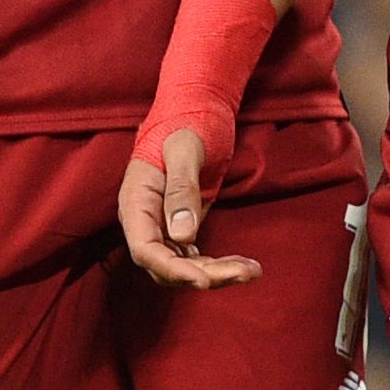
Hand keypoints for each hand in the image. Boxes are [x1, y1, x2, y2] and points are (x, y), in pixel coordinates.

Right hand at [119, 130, 261, 289]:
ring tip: (252, 271)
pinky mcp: (183, 227)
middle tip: (245, 273)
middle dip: (204, 275)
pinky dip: (218, 265)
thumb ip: (181, 190)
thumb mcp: (186, 149)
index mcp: (136, 201)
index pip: (145, 249)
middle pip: (166, 266)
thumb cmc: (188, 122)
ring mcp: (164, 226)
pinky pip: (195, 258)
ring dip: (216, 274)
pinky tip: (243, 265)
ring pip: (183, 267)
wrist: (197, 109)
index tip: (203, 280)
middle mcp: (146, 220)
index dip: (172, 269)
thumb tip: (182, 235)